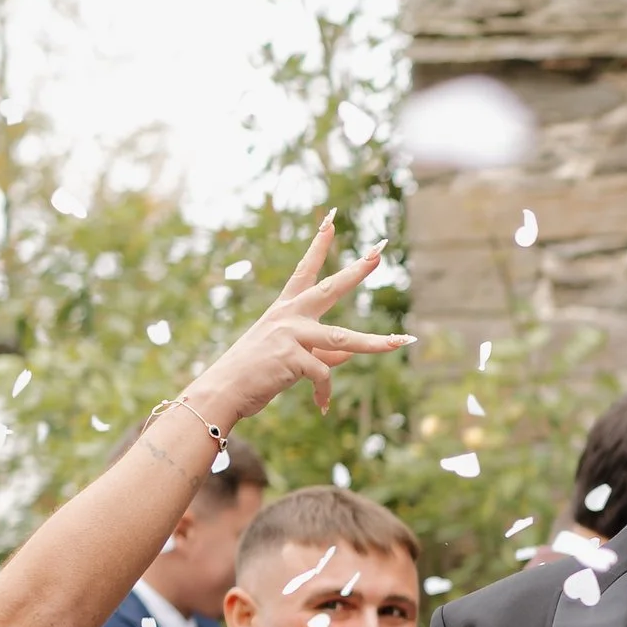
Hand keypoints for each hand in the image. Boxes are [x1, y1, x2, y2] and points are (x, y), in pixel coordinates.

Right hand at [187, 217, 404, 429]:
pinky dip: (324, 394)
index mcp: (284, 311)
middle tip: (379, 251)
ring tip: (403, 342)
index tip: (331, 220)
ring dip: (376, 343)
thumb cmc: (253, 374)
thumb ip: (322, 354)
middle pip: (330, 289)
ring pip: (343, 339)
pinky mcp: (291, 357)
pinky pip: (323, 376)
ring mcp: (290, 334)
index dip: (319, 245)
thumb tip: (351, 354)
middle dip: (357, 271)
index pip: (304, 271)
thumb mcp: (289, 358)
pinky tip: (322, 406)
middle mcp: (288, 316)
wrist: (223, 391)